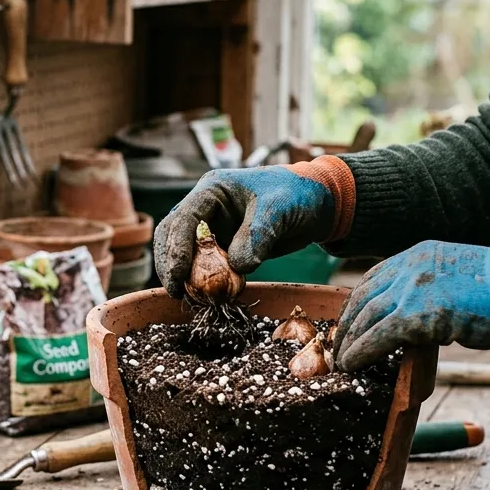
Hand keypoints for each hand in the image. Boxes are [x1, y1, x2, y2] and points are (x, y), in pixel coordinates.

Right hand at [154, 156, 355, 298]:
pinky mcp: (224, 247)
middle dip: (171, 264)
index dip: (176, 247)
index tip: (179, 275)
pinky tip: (208, 298)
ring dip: (185, 276)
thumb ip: (257, 235)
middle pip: (172, 236)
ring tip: (192, 299)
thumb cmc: (298, 195)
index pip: (183, 218)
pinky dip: (204, 282)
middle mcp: (207, 208)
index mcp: (213, 189)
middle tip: (178, 292)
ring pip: (185, 253)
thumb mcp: (279, 209)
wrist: (317, 206)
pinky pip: (206, 266)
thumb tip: (237, 267)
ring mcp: (214, 228)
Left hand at [332, 241, 489, 370]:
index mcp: (419, 254)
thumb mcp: (458, 276)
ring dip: (349, 341)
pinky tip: (352, 365)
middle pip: (364, 296)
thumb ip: (431, 287)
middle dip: (347, 323)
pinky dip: (361, 352)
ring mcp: (413, 289)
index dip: (357, 302)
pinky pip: (378, 336)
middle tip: (337, 344)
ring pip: (366, 317)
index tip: (348, 321)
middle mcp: (411, 266)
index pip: (374, 278)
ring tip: (341, 360)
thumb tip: (414, 311)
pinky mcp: (419, 316)